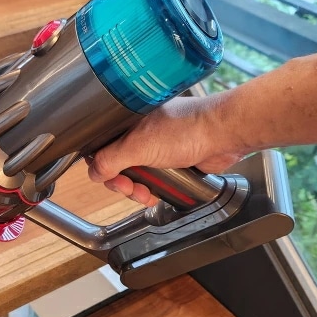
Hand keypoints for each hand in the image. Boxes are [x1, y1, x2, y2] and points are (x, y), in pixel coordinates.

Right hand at [88, 96, 246, 205]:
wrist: (223, 134)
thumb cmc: (186, 129)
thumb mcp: (138, 146)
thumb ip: (110, 160)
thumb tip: (93, 173)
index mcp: (127, 122)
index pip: (102, 146)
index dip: (101, 165)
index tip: (109, 177)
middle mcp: (140, 133)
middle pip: (117, 164)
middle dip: (121, 181)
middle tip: (129, 188)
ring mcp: (156, 147)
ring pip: (135, 173)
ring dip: (137, 188)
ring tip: (146, 194)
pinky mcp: (171, 159)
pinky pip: (153, 178)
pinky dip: (152, 189)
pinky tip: (157, 193)